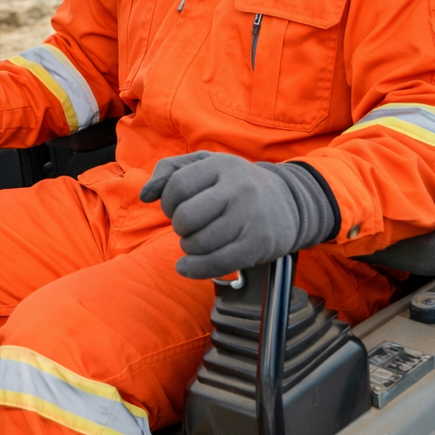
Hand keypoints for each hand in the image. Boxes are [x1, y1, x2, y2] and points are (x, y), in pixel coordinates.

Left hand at [139, 152, 337, 278]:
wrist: (289, 203)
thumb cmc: (237, 184)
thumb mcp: (207, 165)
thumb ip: (170, 171)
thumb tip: (145, 195)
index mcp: (223, 165)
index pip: (177, 186)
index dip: (168, 202)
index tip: (176, 208)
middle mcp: (238, 189)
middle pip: (185, 217)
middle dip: (179, 227)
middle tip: (188, 227)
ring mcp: (250, 218)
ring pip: (198, 242)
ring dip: (189, 247)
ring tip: (198, 240)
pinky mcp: (257, 245)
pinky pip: (215, 263)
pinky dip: (193, 269)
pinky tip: (185, 267)